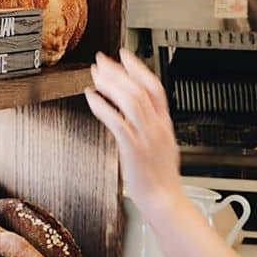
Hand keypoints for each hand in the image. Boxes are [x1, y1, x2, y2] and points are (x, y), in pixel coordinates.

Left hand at [86, 49, 182, 214]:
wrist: (164, 202)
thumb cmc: (161, 177)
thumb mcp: (163, 144)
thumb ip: (152, 124)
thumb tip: (138, 108)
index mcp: (164, 123)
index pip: (154, 87)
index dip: (138, 68)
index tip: (123, 55)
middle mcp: (156, 126)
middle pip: (139, 89)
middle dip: (118, 72)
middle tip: (101, 61)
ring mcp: (146, 137)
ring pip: (130, 101)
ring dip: (110, 84)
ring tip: (96, 76)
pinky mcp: (133, 149)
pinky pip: (117, 122)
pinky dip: (103, 107)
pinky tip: (92, 98)